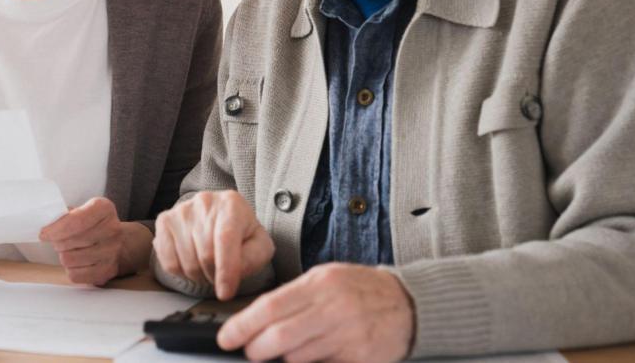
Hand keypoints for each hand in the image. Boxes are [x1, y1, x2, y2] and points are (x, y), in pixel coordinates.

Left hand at [39, 197, 151, 285]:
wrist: (121, 243)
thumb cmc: (93, 225)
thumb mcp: (82, 210)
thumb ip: (65, 214)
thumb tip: (46, 224)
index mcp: (104, 209)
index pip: (76, 221)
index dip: (55, 229)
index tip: (44, 233)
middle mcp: (112, 230)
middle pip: (68, 241)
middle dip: (58, 242)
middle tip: (61, 240)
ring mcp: (111, 252)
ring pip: (69, 259)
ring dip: (64, 255)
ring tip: (71, 250)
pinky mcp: (106, 272)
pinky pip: (75, 275)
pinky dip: (71, 269)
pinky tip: (78, 262)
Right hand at [153, 190, 273, 300]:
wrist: (218, 217)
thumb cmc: (241, 234)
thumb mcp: (260, 245)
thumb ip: (254, 258)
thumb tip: (234, 272)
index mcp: (231, 204)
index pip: (225, 239)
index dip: (226, 270)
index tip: (226, 293)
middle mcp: (204, 202)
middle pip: (206, 254)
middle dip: (215, 275)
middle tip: (221, 275)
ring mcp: (181, 211)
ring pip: (187, 262)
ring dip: (199, 276)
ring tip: (207, 267)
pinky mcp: (164, 222)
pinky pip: (169, 262)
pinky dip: (181, 273)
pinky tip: (191, 264)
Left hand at [217, 263, 414, 362]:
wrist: (408, 303)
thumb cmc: (361, 290)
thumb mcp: (326, 279)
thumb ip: (294, 297)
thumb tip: (257, 318)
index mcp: (320, 284)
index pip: (270, 306)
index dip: (243, 325)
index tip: (226, 337)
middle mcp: (333, 308)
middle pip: (279, 336)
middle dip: (256, 349)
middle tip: (249, 352)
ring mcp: (348, 335)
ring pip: (297, 357)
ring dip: (282, 359)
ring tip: (283, 353)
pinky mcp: (360, 358)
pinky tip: (311, 357)